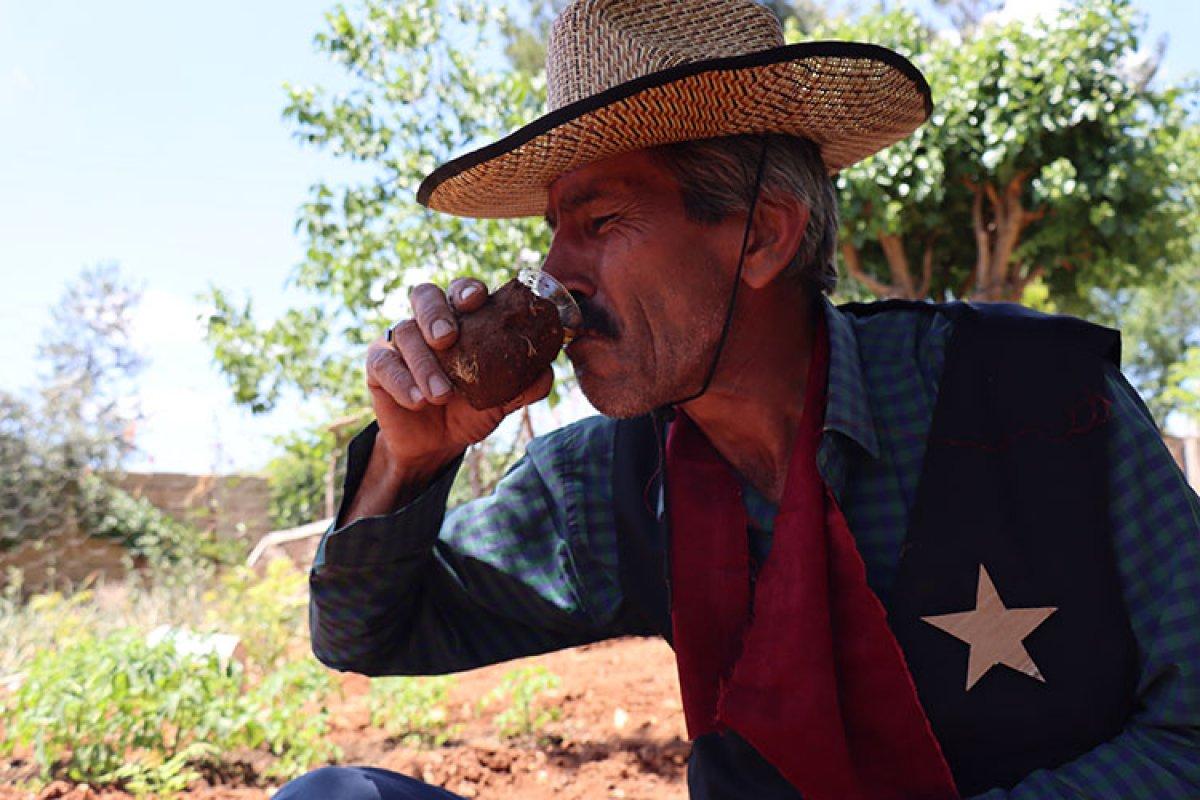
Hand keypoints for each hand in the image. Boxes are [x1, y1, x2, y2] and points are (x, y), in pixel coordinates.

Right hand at [365, 278, 554, 480]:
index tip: (477, 300)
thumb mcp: (501, 400)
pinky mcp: (379, 366)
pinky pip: (383, 364)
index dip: (467, 289)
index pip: (461, 292)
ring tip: (441, 395)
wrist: (437, 444)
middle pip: (424, 295)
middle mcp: (428, 323)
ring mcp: (401, 342)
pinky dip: (402, 381)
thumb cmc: (471, 409)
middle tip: (447, 338)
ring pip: (405, 333)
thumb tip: (546, 373)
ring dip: (425, 364)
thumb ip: (523, 386)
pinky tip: (417, 401)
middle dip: (435, 313)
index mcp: (461, 321)